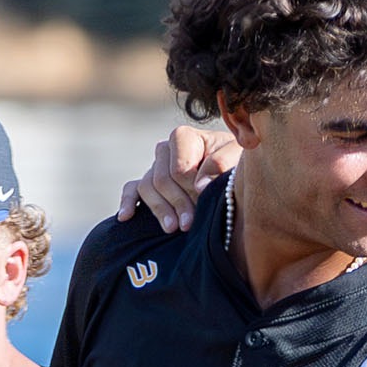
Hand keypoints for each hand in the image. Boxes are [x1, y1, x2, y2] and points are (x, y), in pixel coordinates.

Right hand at [116, 127, 241, 232]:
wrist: (237, 176)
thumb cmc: (240, 164)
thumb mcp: (240, 157)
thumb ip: (223, 163)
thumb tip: (199, 186)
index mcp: (185, 138)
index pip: (178, 168)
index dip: (189, 187)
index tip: (204, 200)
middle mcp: (166, 150)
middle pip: (161, 179)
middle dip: (177, 203)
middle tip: (190, 225)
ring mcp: (156, 167)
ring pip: (147, 187)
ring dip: (159, 209)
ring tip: (173, 229)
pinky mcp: (150, 183)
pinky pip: (132, 189)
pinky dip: (128, 202)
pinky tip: (126, 217)